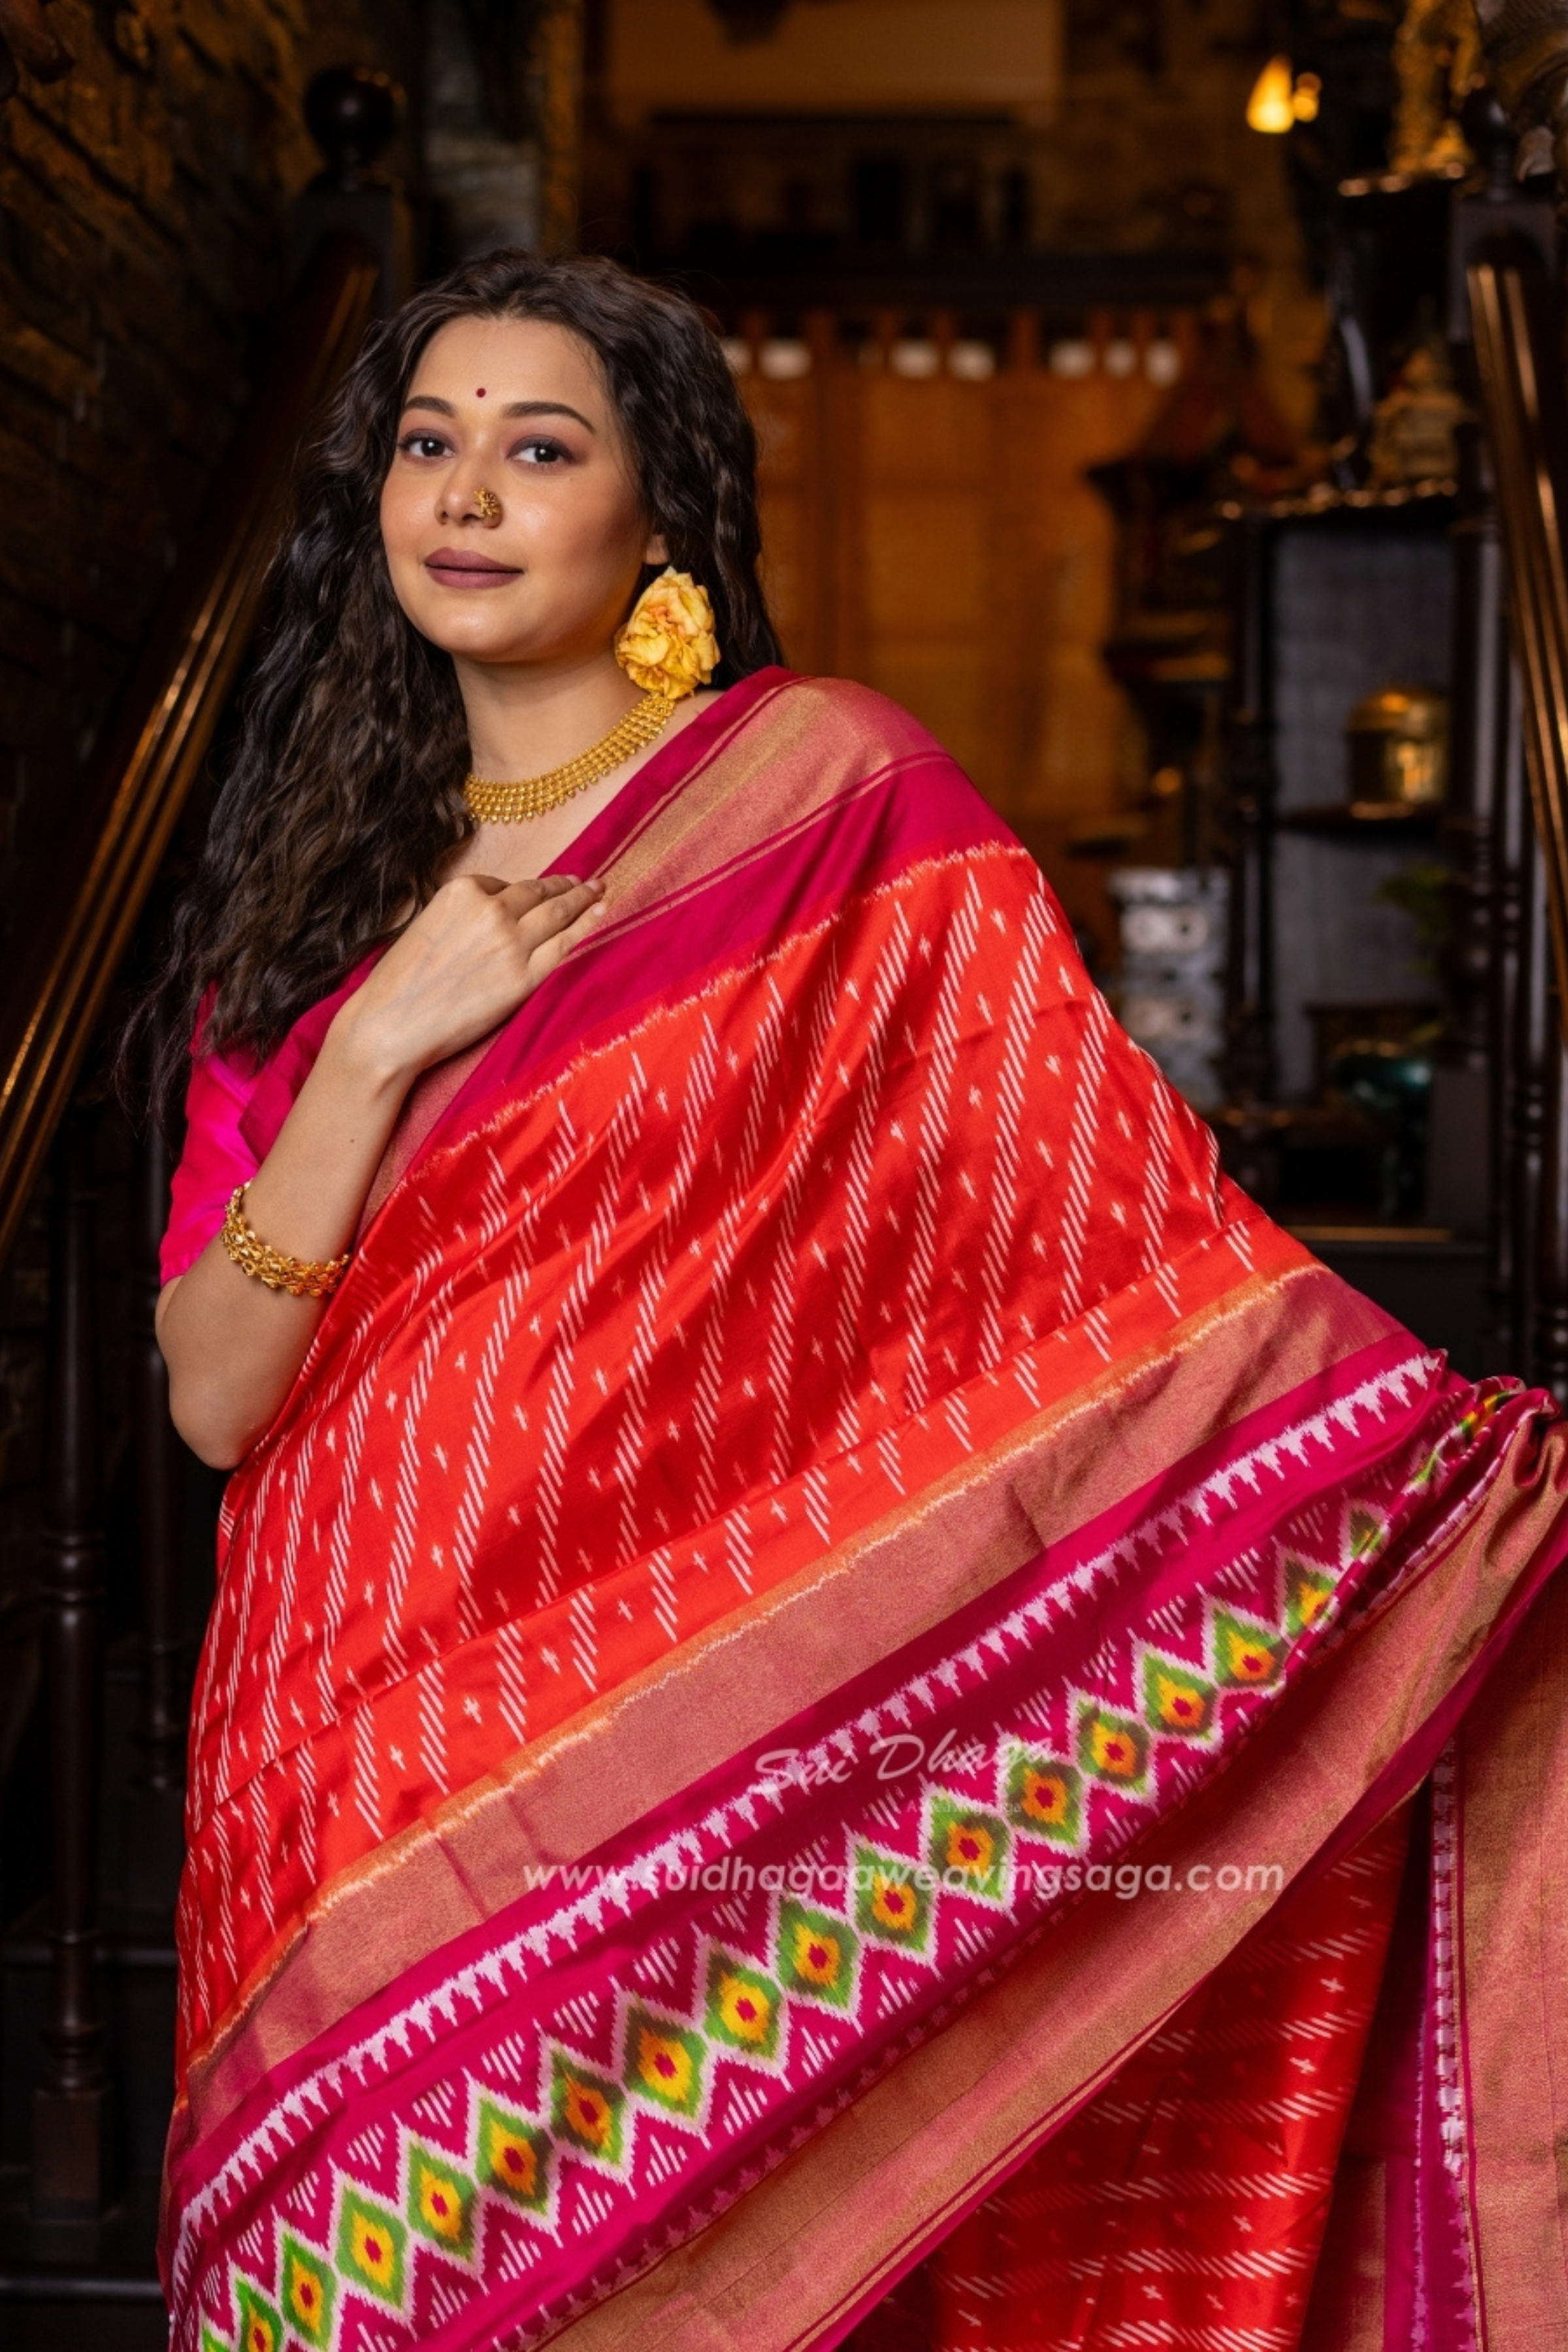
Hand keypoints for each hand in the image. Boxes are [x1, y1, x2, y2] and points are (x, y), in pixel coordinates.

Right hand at [328, 872, 605, 1084]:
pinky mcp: (525, 977)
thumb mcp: (428, 926)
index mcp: (462, 891)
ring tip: (599, 891)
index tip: (541, 892)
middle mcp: (492, 910)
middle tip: (586, 881)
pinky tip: (601, 914)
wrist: (392, 1025)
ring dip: (583, 899)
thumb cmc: (400, 983)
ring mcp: (512, 942)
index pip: (505, 886)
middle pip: (538, 894)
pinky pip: (565, 945)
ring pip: (558, 913)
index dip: (524, 893)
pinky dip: (586, 926)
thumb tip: (494, 918)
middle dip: (565, 886)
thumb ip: (464, 916)